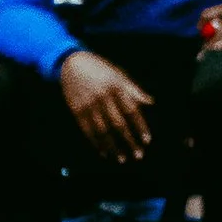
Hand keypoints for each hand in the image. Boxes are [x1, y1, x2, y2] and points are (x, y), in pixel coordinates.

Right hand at [59, 47, 154, 162]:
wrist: (71, 63)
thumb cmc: (100, 69)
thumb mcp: (119, 74)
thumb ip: (134, 90)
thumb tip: (151, 103)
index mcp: (116, 87)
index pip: (131, 110)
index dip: (140, 126)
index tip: (147, 141)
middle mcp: (102, 97)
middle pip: (118, 123)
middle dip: (129, 141)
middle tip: (138, 155)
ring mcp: (88, 104)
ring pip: (102, 130)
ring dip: (113, 146)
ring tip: (122, 158)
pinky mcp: (76, 109)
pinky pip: (87, 130)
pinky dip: (95, 142)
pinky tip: (103, 152)